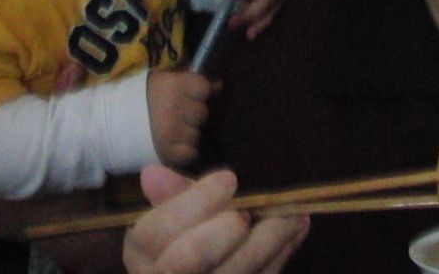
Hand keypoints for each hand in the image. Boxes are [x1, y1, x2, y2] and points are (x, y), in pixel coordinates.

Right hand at [125, 165, 307, 273]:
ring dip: (268, 241)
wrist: (203, 266)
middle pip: (187, 261)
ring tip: (291, 212)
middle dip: (222, 233)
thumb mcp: (173, 211)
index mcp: (141, 253)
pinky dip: (282, 252)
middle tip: (246, 211)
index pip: (157, 230)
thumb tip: (152, 173)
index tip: (229, 178)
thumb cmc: (186, 233)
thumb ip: (173, 194)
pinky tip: (297, 226)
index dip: (194, 203)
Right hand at [147, 69, 211, 168]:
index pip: (203, 88)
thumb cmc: (138, 98)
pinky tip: (171, 145)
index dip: (198, 93)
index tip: (189, 96)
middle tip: (177, 115)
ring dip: (187, 134)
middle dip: (192, 115)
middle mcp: (176, 108)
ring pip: (196, 134)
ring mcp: (173, 132)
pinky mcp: (168, 153)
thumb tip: (220, 85)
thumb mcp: (163, 79)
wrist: (107, 124)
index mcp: (174, 85)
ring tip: (171, 131)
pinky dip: (183, 151)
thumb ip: (191, 80)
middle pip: (201, 113)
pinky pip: (190, 153)